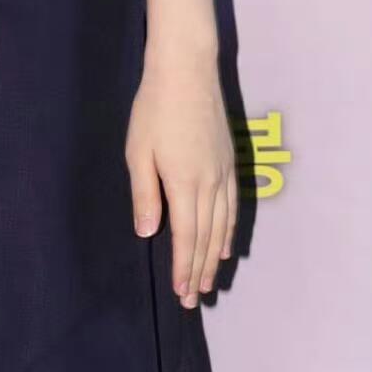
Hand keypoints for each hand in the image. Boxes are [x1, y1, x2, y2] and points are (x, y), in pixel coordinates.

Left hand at [126, 49, 235, 308]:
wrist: (187, 71)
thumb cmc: (154, 108)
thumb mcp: (138, 152)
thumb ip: (145, 195)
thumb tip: (147, 232)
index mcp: (184, 183)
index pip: (185, 237)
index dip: (183, 267)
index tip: (181, 292)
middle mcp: (209, 184)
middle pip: (206, 238)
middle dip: (199, 271)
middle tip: (194, 300)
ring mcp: (223, 173)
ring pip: (221, 226)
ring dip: (214, 257)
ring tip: (209, 282)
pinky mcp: (229, 162)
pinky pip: (232, 207)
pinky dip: (229, 231)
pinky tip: (225, 246)